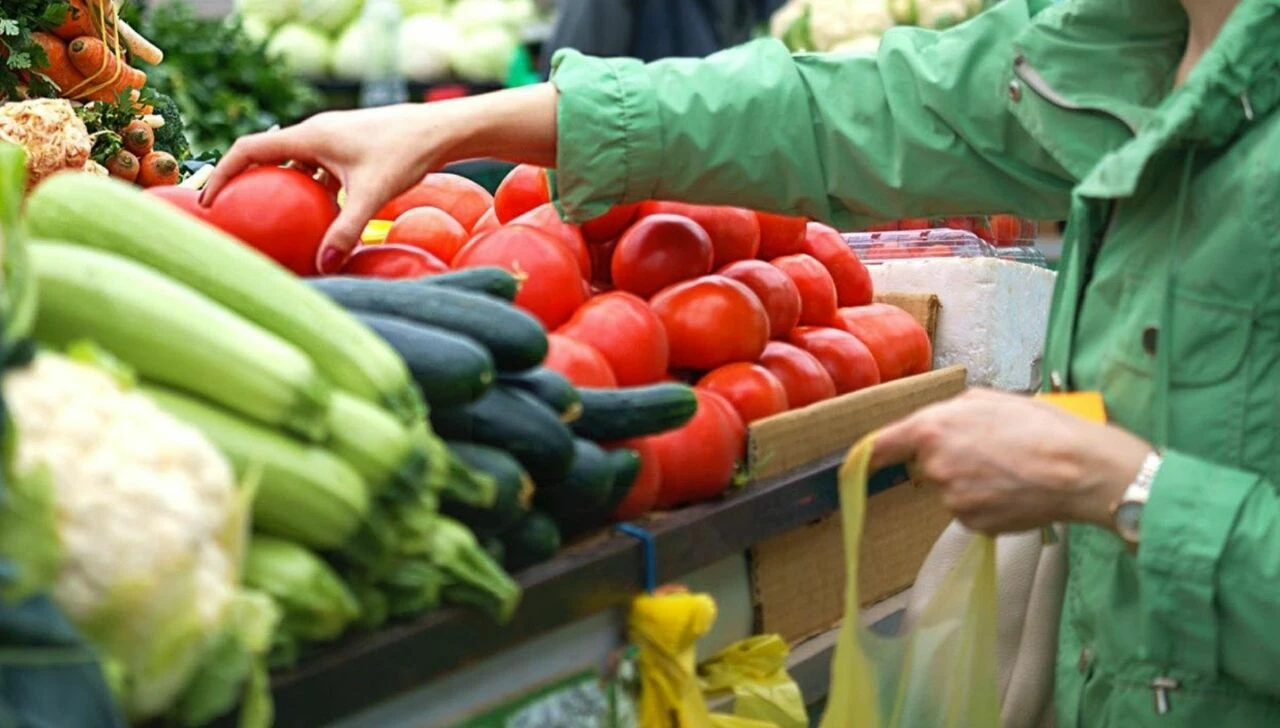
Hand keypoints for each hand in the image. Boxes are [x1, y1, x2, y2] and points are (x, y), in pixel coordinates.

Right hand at [200, 84, 559, 272]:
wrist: (442, 130)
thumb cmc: (407, 154)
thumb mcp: (373, 194)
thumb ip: (346, 229)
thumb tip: (323, 265)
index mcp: (309, 135)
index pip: (249, 150)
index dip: (222, 173)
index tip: (209, 202)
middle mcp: (316, 132)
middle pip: (266, 156)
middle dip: (245, 182)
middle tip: (230, 215)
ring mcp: (333, 139)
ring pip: (294, 164)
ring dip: (279, 187)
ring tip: (267, 220)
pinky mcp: (350, 148)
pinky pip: (318, 170)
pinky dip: (309, 191)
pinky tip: (316, 220)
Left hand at [869, 389, 1152, 534]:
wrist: (1078, 469)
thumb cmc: (1040, 426)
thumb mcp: (989, 399)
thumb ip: (951, 412)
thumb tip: (938, 422)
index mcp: (932, 429)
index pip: (883, 444)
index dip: (869, 453)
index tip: (857, 460)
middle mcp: (934, 467)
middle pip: (928, 466)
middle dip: (951, 459)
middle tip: (992, 450)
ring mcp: (952, 499)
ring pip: (952, 489)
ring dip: (972, 482)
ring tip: (1011, 469)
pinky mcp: (972, 524)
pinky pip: (970, 511)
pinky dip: (987, 503)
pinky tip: (1014, 491)